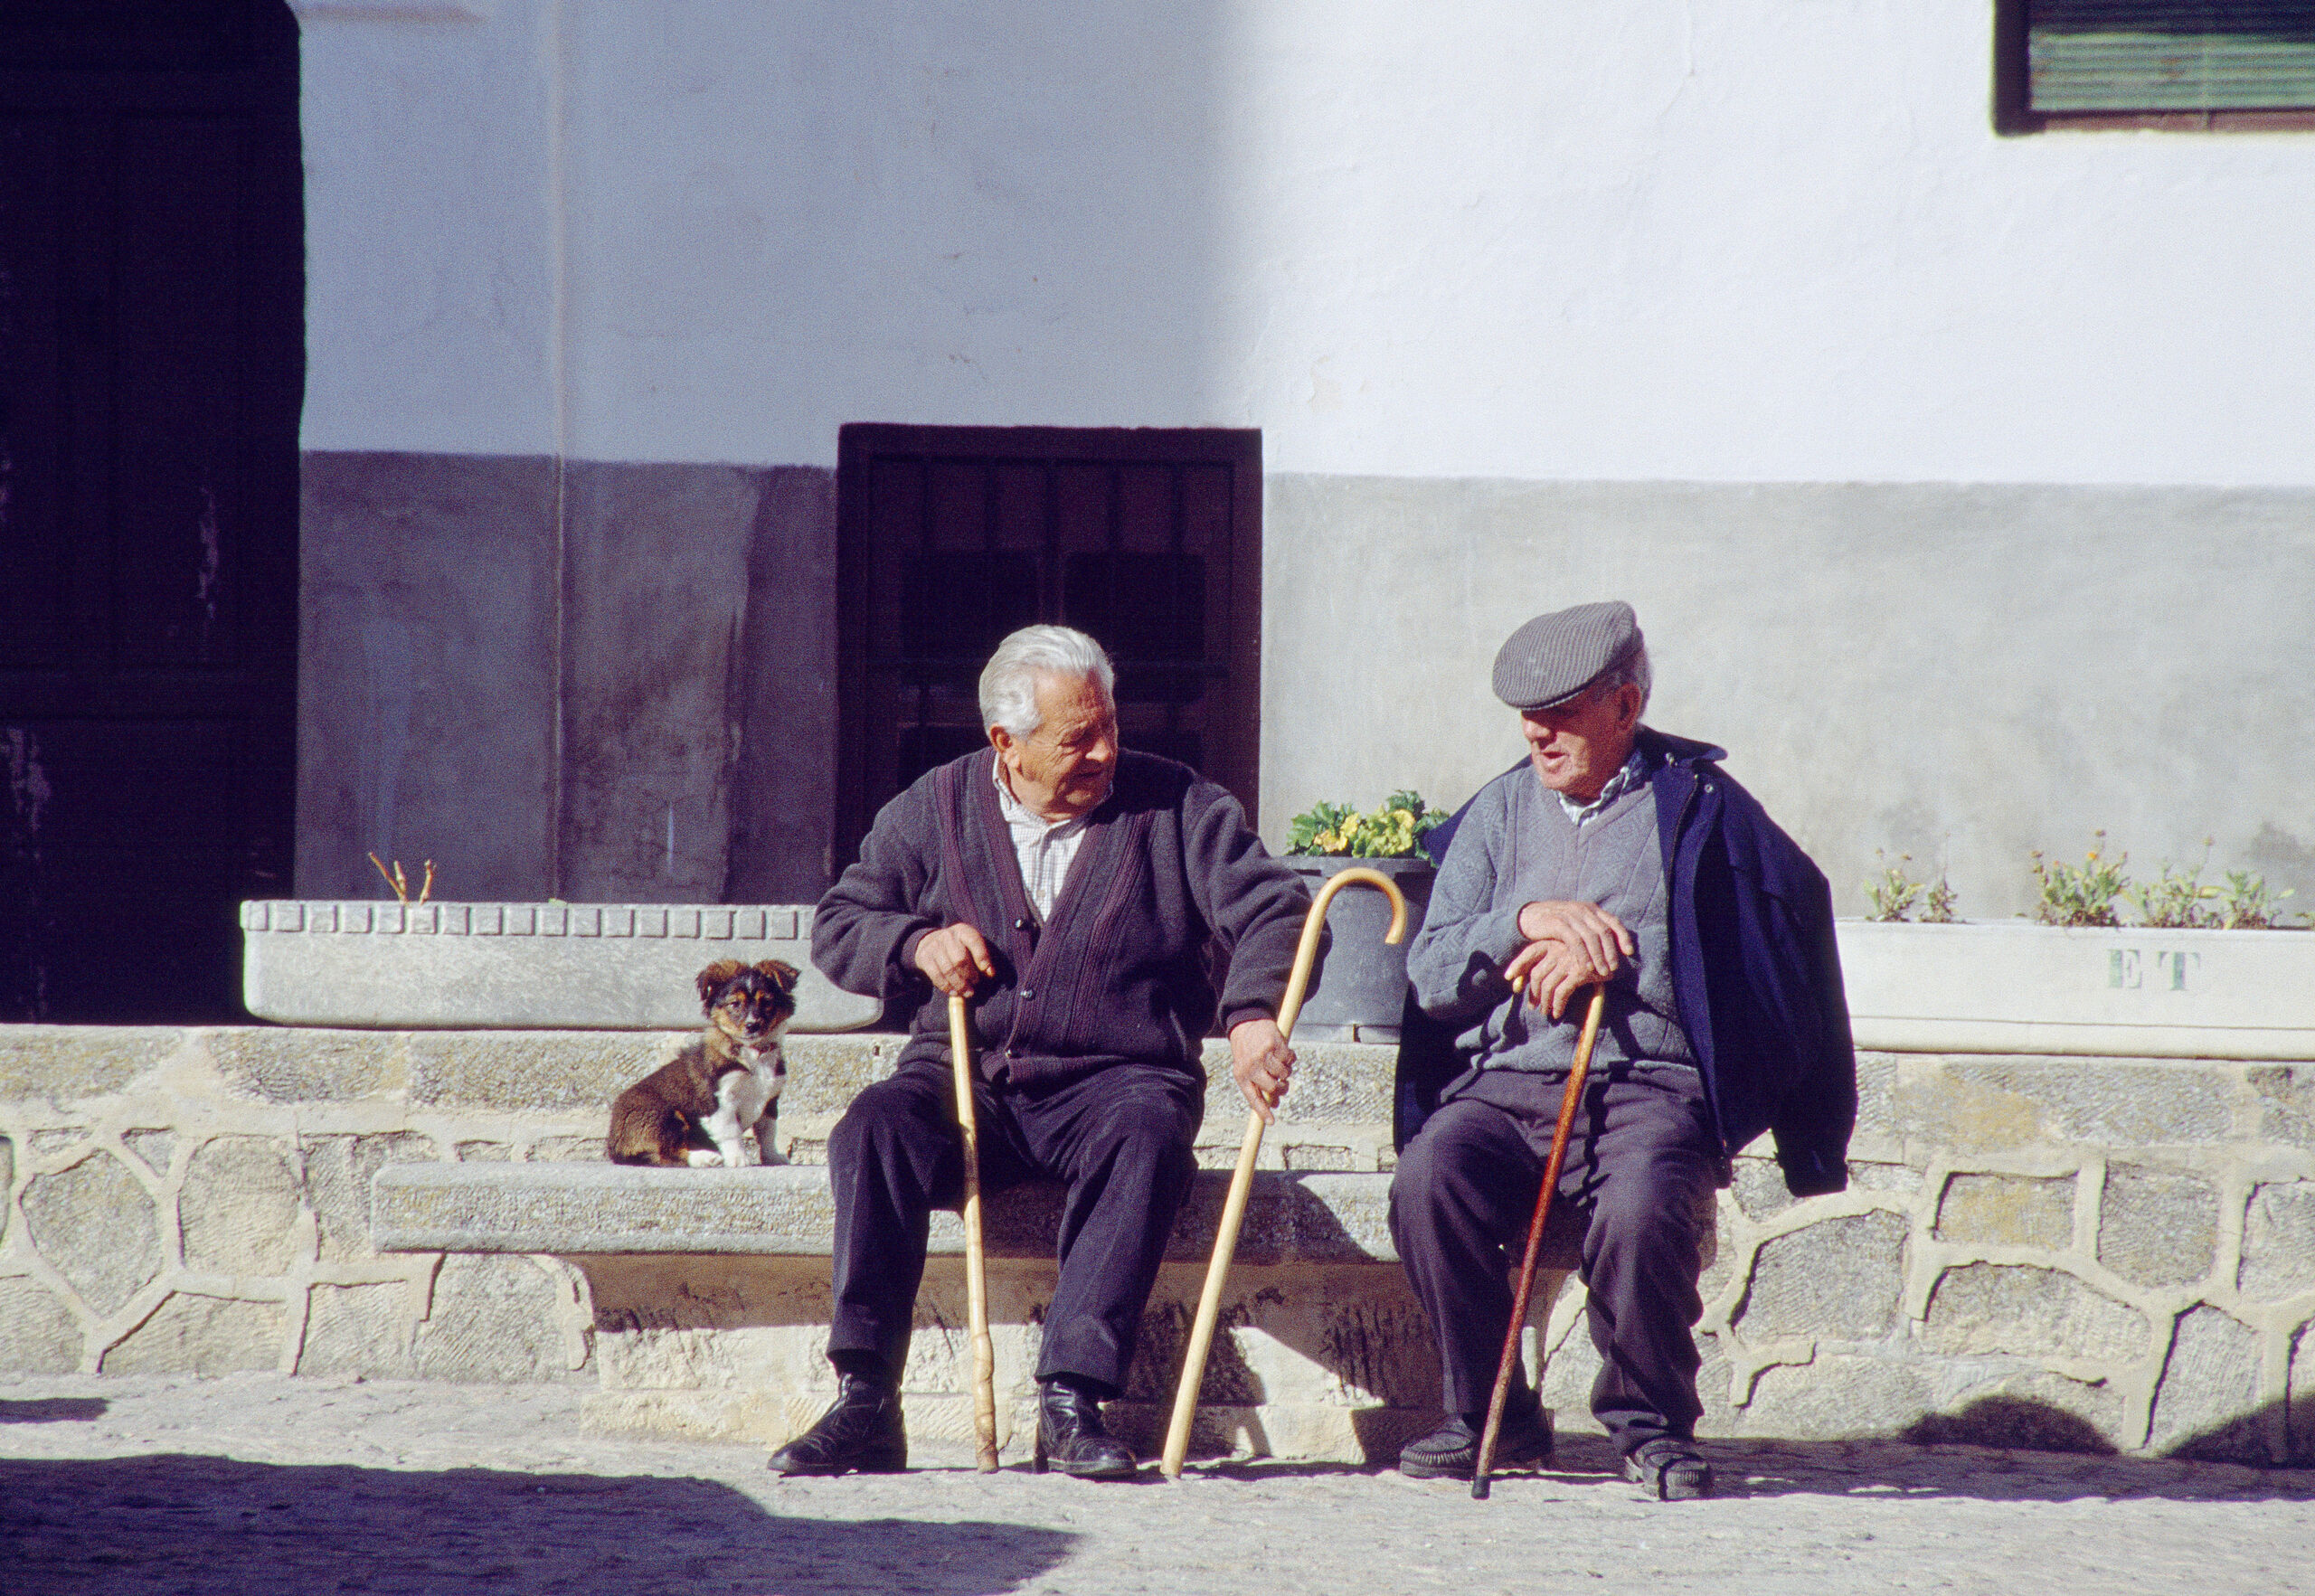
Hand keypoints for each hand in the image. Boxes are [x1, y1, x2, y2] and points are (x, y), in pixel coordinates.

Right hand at [913, 923, 996, 996]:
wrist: (929, 941)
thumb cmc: (956, 947)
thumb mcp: (970, 945)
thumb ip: (981, 957)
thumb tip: (990, 973)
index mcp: (963, 931)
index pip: (974, 941)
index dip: (982, 958)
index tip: (989, 973)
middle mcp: (948, 936)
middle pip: (960, 959)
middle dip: (969, 975)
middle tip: (974, 984)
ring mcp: (934, 946)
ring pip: (948, 970)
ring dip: (959, 985)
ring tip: (967, 992)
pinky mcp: (924, 957)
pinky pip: (936, 975)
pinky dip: (946, 987)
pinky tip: (954, 992)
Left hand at [1229, 1017, 1295, 1124]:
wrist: (1246, 1022)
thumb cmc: (1247, 1049)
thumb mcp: (1245, 1067)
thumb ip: (1258, 1085)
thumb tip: (1275, 1103)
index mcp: (1242, 1075)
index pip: (1253, 1098)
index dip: (1263, 1111)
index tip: (1271, 1122)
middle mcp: (1251, 1066)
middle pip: (1273, 1088)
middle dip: (1281, 1088)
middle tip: (1283, 1084)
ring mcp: (1263, 1055)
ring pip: (1283, 1074)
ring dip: (1285, 1071)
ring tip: (1279, 1063)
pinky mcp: (1275, 1044)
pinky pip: (1290, 1059)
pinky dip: (1290, 1058)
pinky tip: (1282, 1052)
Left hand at [1503, 937, 1609, 1020]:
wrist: (1618, 956)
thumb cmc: (1591, 956)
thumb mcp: (1569, 953)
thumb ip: (1550, 960)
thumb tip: (1523, 979)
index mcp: (1555, 941)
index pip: (1530, 952)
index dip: (1517, 965)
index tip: (1509, 978)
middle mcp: (1559, 949)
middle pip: (1537, 973)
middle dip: (1534, 992)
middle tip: (1534, 1005)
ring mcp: (1568, 960)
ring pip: (1547, 985)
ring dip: (1545, 1002)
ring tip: (1546, 1012)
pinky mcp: (1579, 972)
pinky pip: (1561, 993)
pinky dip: (1557, 1005)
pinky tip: (1557, 1013)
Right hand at [1515, 900, 1632, 978]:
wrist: (1529, 916)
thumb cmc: (1556, 924)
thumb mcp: (1576, 922)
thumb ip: (1591, 929)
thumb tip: (1612, 948)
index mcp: (1591, 909)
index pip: (1613, 921)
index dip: (1623, 937)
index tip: (1629, 953)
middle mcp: (1583, 910)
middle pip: (1604, 932)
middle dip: (1611, 952)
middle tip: (1613, 969)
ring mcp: (1571, 915)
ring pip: (1591, 938)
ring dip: (1598, 957)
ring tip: (1602, 972)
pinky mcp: (1558, 923)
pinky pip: (1576, 942)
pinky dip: (1583, 956)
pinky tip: (1585, 968)